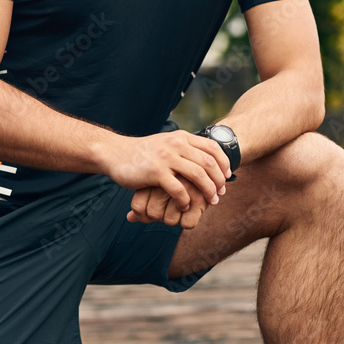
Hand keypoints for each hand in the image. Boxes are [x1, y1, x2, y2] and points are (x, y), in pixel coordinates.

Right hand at [104, 130, 229, 222]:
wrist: (116, 153)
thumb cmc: (144, 153)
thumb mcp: (166, 143)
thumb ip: (184, 148)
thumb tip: (206, 160)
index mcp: (181, 137)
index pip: (212, 147)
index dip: (224, 163)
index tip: (227, 177)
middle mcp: (176, 145)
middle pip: (209, 163)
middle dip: (218, 181)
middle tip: (220, 194)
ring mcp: (166, 158)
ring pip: (198, 176)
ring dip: (207, 191)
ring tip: (210, 202)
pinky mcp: (155, 172)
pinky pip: (178, 189)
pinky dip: (186, 200)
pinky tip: (185, 206)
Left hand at [127, 176, 214, 227]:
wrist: (203, 168)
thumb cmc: (175, 179)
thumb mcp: (155, 184)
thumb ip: (142, 200)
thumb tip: (130, 218)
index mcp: (152, 172)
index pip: (138, 207)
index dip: (143, 215)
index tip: (152, 209)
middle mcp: (167, 178)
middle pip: (152, 214)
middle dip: (159, 216)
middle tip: (168, 207)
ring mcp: (185, 185)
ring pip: (169, 220)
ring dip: (174, 218)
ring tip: (180, 207)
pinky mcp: (201, 195)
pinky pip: (187, 223)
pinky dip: (188, 221)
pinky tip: (192, 210)